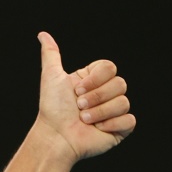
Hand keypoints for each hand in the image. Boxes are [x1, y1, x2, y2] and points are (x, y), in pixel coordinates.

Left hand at [36, 31, 135, 161]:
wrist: (55, 137)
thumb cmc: (52, 109)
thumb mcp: (51, 77)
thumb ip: (51, 55)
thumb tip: (42, 35)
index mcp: (93, 80)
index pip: (110, 67)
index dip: (95, 79)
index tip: (76, 90)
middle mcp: (105, 94)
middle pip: (120, 84)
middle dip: (96, 96)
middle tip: (79, 106)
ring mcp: (114, 111)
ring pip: (124, 102)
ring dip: (100, 112)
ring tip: (84, 119)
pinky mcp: (120, 128)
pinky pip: (129, 120)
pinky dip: (111, 124)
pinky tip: (97, 128)